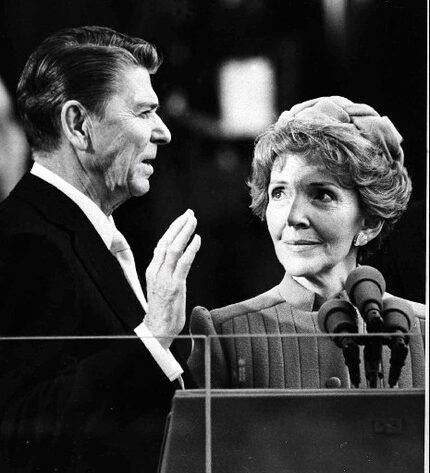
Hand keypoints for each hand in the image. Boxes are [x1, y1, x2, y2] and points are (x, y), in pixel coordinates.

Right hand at [144, 209, 200, 348]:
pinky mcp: (175, 286)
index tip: (182, 219)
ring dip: (184, 232)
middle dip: (178, 225)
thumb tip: (174, 258)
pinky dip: (191, 249)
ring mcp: (165, 278)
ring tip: (193, 221)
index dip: (172, 229)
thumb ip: (165, 271)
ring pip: (173, 248)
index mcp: (152, 270)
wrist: (157, 330)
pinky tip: (197, 239)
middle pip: (166, 241)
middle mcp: (156, 271)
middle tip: (189, 214)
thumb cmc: (161, 310)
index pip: (161, 244)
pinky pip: (183, 263)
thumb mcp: (160, 286)